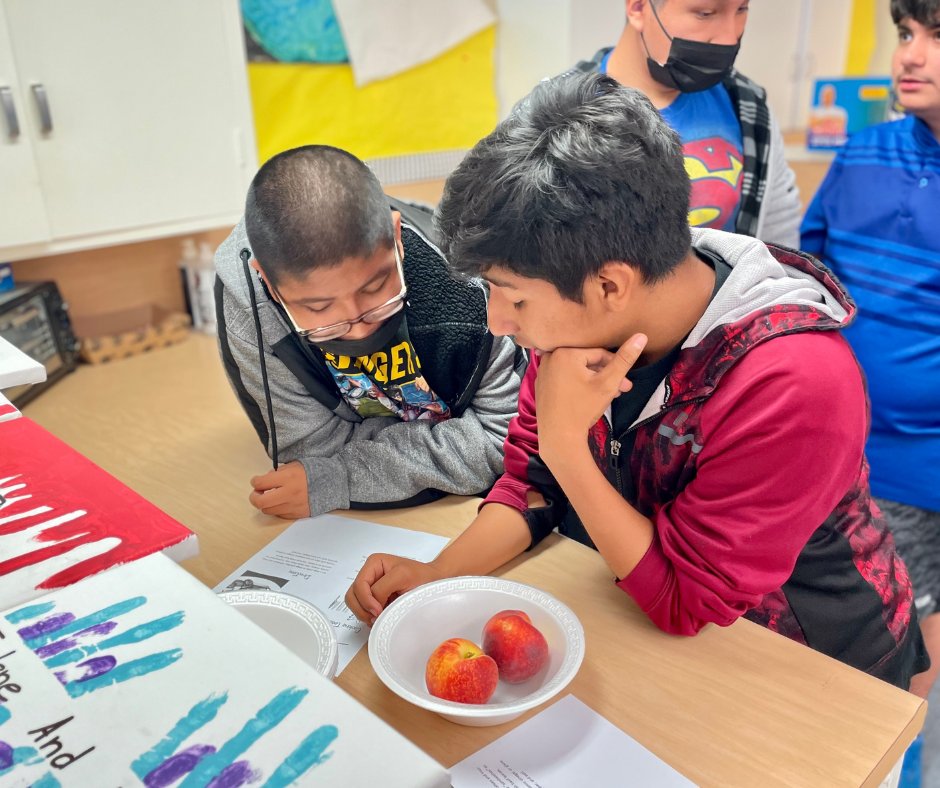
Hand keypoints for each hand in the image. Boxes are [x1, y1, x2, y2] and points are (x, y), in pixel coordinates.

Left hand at [249, 461, 309, 518]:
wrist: (333, 483)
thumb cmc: (313, 471)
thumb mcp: (295, 465)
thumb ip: (278, 472)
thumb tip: (265, 480)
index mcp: (288, 477)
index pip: (261, 482)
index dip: (255, 481)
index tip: (256, 481)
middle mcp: (289, 493)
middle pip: (261, 502)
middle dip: (254, 497)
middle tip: (257, 493)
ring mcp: (293, 505)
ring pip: (268, 510)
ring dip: (265, 504)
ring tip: (269, 497)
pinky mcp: (298, 514)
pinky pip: (280, 514)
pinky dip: (276, 508)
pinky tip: (280, 502)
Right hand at [345, 554, 442, 625]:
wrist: (434, 583)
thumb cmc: (422, 577)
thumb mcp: (402, 577)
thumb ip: (382, 589)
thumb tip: (372, 607)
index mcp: (374, 563)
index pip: (359, 586)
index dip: (366, 601)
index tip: (378, 611)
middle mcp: (369, 574)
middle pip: (352, 595)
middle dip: (362, 609)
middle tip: (376, 618)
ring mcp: (370, 587)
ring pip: (354, 603)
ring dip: (364, 614)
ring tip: (380, 617)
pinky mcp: (374, 599)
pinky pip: (362, 609)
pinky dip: (368, 616)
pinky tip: (382, 616)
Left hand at [535, 334, 647, 463]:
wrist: (559, 437)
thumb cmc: (584, 408)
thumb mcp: (608, 383)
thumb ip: (624, 359)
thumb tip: (641, 336)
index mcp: (565, 352)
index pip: (599, 354)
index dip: (615, 368)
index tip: (626, 383)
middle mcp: (550, 357)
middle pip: (587, 361)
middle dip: (605, 376)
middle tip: (620, 391)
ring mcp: (543, 371)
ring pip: (576, 370)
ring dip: (594, 380)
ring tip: (608, 395)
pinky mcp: (541, 384)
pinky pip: (564, 378)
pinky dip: (578, 384)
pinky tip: (589, 397)